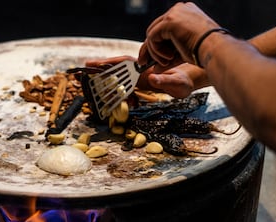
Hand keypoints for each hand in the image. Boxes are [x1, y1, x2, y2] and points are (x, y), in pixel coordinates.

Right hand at [86, 56, 205, 98]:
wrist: (190, 81)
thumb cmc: (185, 82)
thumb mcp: (178, 83)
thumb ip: (166, 81)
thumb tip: (152, 79)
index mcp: (144, 69)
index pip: (121, 63)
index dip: (105, 63)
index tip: (90, 64)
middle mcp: (139, 71)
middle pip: (115, 72)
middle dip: (101, 76)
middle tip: (85, 81)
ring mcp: (140, 78)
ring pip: (121, 82)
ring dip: (114, 91)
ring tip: (106, 99)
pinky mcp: (143, 84)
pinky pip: (130, 90)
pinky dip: (127, 98)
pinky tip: (131, 104)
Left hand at [138, 2, 219, 66]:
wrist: (213, 49)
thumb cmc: (203, 51)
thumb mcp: (183, 51)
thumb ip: (167, 55)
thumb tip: (154, 68)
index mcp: (185, 13)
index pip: (163, 27)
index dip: (155, 43)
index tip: (148, 58)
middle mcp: (179, 9)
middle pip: (155, 29)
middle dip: (149, 48)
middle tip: (143, 63)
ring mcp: (173, 13)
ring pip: (152, 34)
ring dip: (155, 51)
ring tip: (166, 62)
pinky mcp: (169, 21)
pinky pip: (152, 37)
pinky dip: (156, 50)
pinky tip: (168, 57)